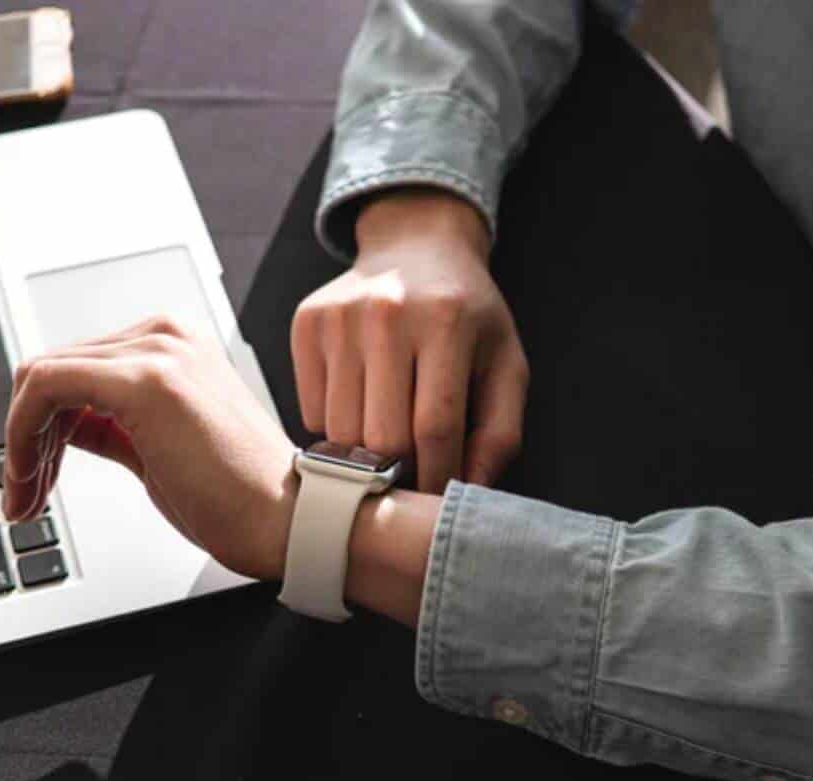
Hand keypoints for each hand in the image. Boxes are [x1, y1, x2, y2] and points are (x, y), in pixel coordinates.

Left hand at [1, 316, 297, 580]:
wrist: (287, 520)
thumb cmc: (239, 496)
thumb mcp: (158, 449)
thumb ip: (110, 427)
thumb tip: (59, 427)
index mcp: (174, 346)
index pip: (77, 366)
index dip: (39, 423)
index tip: (32, 473)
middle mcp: (165, 336)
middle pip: (52, 368)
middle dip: (24, 435)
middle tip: (22, 493)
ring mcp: (157, 351)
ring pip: (41, 375)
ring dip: (20, 440)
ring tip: (27, 496)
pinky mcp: (145, 379)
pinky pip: (46, 386)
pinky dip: (22, 432)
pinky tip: (32, 476)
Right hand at [292, 188, 528, 492]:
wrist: (414, 248)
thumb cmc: (467, 318)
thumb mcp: (505, 366)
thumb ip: (500, 434)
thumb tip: (468, 493)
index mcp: (447, 322)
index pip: (435, 428)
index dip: (437, 478)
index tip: (437, 500)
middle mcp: (388, 314)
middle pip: (382, 436)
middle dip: (400, 473)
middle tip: (412, 477)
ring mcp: (340, 318)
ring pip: (340, 432)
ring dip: (364, 457)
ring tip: (388, 447)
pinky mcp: (307, 324)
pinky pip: (311, 412)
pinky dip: (335, 431)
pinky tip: (361, 411)